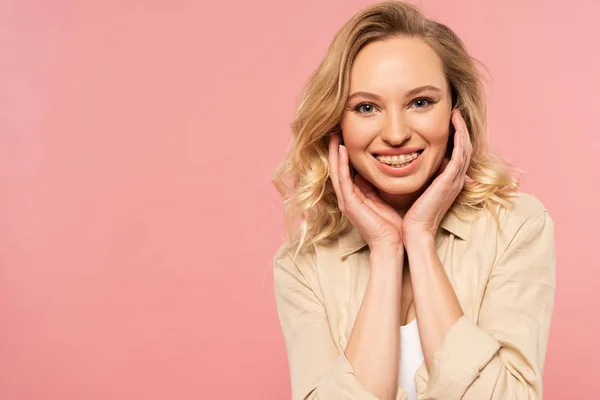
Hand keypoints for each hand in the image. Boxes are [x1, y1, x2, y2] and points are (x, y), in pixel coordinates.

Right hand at [328, 133, 403, 250]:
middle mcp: (347, 198)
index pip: (345, 170)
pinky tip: (342, 149)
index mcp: (354, 196)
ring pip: (336, 171)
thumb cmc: (391, 226)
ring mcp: (346, 201)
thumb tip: (377, 171)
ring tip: (335, 135)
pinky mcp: (349, 204)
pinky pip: (343, 179)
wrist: (391, 245)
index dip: (344, 154)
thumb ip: (376, 187)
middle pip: (337, 168)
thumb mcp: (382, 200)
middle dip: (336, 149)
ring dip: (335, 152)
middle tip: (335, 130)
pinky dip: (342, 163)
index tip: (345, 136)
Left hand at [402, 109, 472, 239]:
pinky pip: (460, 154)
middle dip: (461, 130)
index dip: (455, 138)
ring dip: (462, 129)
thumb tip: (400, 161)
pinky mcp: (450, 180)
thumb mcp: (416, 190)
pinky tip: (455, 124)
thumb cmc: (411, 215)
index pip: (456, 154)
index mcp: (448, 182)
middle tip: (455, 113)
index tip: (447, 122)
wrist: (415, 232)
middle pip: (465, 148)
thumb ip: (415, 175)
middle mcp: (455, 180)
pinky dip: (460, 137)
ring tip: (456, 113)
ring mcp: (455, 180)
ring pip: (465, 148)